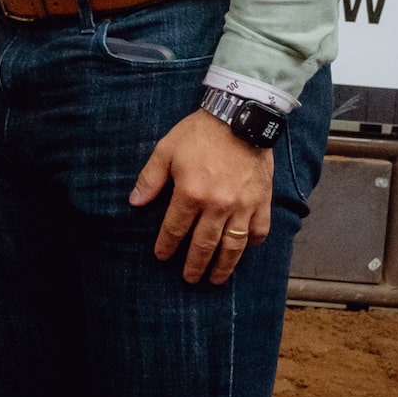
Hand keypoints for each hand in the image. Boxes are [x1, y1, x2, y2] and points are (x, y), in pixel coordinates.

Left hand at [129, 110, 274, 284]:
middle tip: (189, 279)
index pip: (175, 229)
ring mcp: (243, 206)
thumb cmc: (198, 134)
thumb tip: (135, 203)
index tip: (162, 257)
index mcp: (191, 193)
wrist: (239, 117)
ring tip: (216, 279)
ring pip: (233, 245)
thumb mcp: (165, 151)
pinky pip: (259, 230)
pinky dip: (251, 243)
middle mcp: (218, 205)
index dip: (167, 246)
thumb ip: (150, 179)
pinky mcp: (263, 202)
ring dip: (224, 265)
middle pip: (204, 244)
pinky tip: (244, 251)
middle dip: (195, 265)